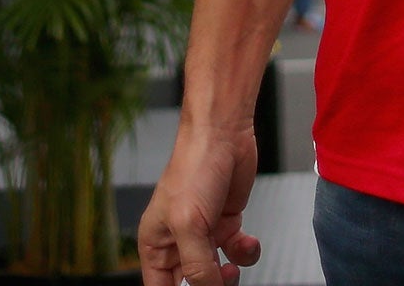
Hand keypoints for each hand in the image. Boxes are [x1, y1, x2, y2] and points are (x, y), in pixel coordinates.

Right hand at [137, 122, 260, 285]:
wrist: (223, 133)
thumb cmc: (193, 166)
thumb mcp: (189, 224)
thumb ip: (197, 266)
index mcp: (155, 244)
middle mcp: (178, 241)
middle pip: (191, 284)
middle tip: (221, 280)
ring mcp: (203, 234)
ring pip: (216, 274)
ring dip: (229, 275)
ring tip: (232, 263)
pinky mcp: (225, 224)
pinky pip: (236, 254)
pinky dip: (245, 253)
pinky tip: (247, 240)